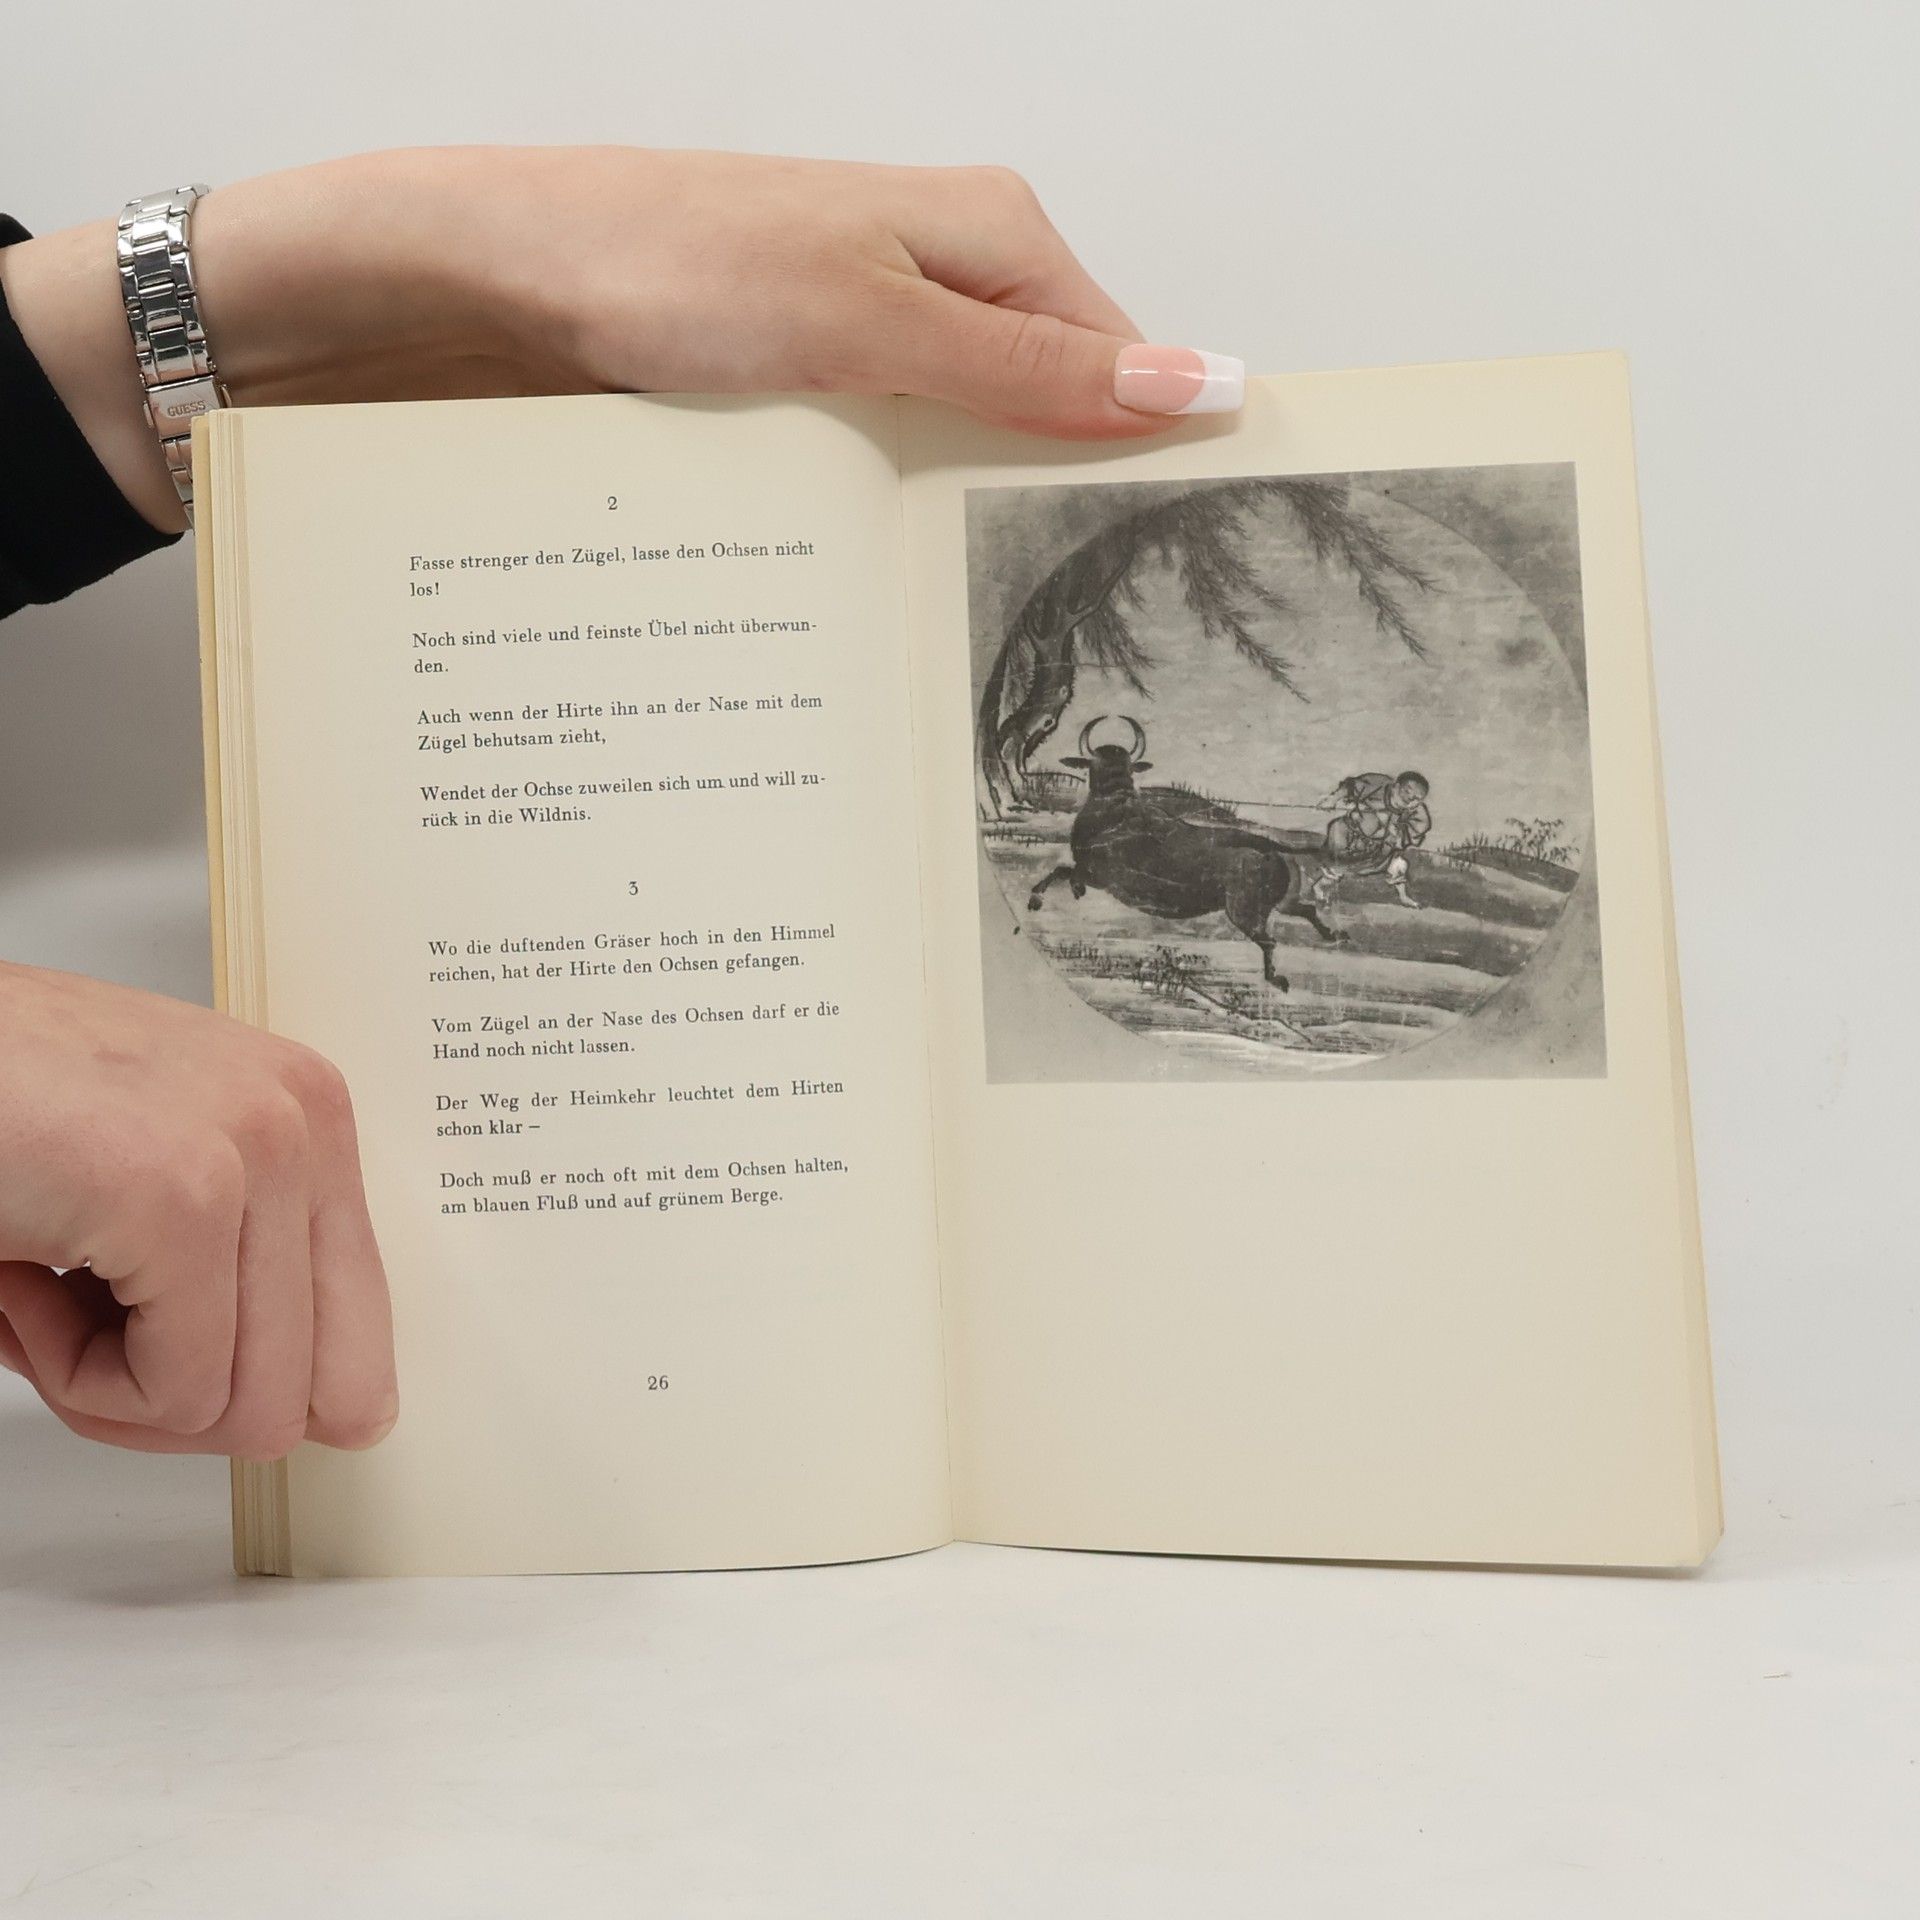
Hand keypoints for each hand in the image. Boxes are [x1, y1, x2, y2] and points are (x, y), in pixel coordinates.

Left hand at [0, 148, 1243, 532]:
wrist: (483, 281)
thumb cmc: (663, 263)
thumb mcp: (871, 321)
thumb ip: (1029, 370)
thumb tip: (1197, 385)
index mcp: (989, 236)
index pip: (1123, 362)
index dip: (1145, 462)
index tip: (1167, 576)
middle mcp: (934, 283)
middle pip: (1041, 419)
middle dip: (1043, 515)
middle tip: (1060, 641)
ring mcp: (861, 340)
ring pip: (954, 458)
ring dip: (952, 535)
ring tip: (962, 629)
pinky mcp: (796, 394)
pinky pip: (874, 476)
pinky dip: (878, 532)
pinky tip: (871, 591)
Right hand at [0, 962, 395, 1457]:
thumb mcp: (155, 1188)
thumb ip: (248, 1283)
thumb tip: (344, 1416)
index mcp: (309, 1116)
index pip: (361, 1328)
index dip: (258, 1388)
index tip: (163, 1347)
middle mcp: (302, 1121)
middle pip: (316, 1387)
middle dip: (184, 1400)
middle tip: (80, 1319)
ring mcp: (252, 1154)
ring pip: (247, 1405)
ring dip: (118, 1385)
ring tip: (41, 1281)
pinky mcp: (181, 1199)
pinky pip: (173, 1392)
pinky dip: (76, 1379)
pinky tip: (20, 1279)